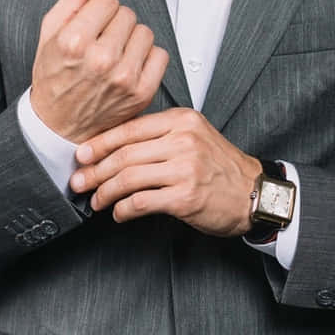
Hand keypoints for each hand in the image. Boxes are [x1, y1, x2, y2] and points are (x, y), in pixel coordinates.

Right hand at [30, 0, 170, 141]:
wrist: (59, 124)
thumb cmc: (53, 74)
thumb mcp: (52, 29)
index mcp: (74, 41)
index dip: (97, 6)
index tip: (88, 23)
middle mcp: (101, 59)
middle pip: (127, 13)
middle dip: (114, 22)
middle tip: (98, 42)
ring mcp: (124, 77)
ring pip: (145, 32)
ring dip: (132, 38)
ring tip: (112, 55)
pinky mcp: (142, 92)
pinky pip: (160, 54)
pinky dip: (147, 57)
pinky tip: (127, 66)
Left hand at [69, 108, 261, 235]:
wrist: (255, 193)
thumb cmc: (222, 167)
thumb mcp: (195, 136)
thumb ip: (160, 135)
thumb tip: (114, 147)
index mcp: (182, 120)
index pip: (129, 128)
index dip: (100, 143)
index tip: (82, 155)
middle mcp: (183, 140)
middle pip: (124, 154)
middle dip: (95, 171)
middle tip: (79, 182)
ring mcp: (185, 168)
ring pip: (128, 178)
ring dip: (105, 192)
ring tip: (97, 200)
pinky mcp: (185, 196)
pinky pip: (141, 202)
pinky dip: (123, 210)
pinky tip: (119, 213)